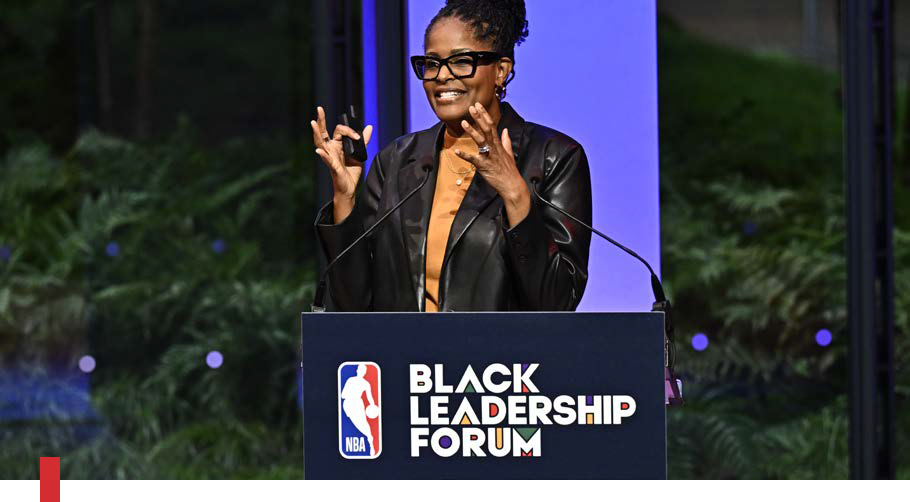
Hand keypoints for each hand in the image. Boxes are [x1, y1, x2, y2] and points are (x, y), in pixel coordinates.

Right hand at [311, 106, 373, 221]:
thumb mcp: (359, 153)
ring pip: (321, 144)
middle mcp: (331, 150)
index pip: (339, 130)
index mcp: (336, 145)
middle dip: (321, 120)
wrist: (350, 188)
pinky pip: (327, 160)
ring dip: (317, 133)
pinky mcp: (333, 167)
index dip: (349, 130)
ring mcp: (330, 158)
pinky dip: (322, 155)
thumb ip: (363, 140)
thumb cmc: (351, 172)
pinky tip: (318, 151)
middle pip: (323, 133)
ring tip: (313, 123)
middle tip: (319, 108)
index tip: (358, 136)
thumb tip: (369, 126)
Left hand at [454, 102, 530, 225]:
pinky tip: (457, 151)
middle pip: (487, 129)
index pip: (492, 125)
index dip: (484, 114)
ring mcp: (489, 156)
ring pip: (481, 141)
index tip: (478, 105)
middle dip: (479, 118)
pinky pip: (473, 160)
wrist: (512, 185)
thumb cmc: (509, 170)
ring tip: (464, 123)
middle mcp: (494, 147)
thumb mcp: (509, 153)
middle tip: (471, 107)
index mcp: (499, 144)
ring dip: (472, 131)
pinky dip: (465, 155)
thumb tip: (505, 130)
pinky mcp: (484, 166)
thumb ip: (506, 141)